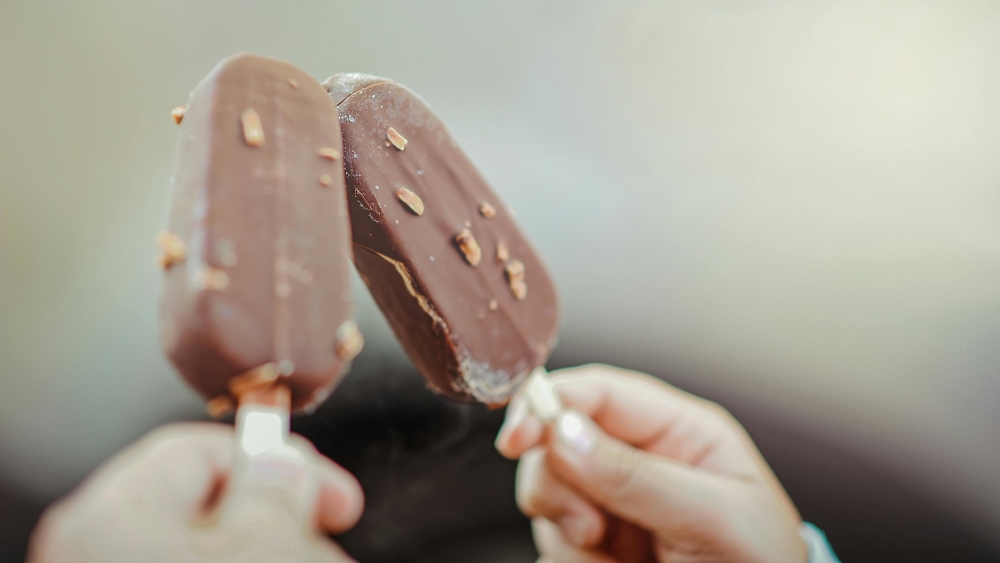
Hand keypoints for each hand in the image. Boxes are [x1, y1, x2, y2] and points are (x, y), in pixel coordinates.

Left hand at [28, 422, 362, 561]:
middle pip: (206, 504)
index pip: (203, 449)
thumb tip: (283, 461)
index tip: (339, 496)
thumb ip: (277, 489)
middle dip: (284, 517)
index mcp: (113, 512)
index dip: (284, 462)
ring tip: (318, 561)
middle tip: (331, 538)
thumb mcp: (265, 544)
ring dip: (269, 548)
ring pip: (202, 545)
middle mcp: (94, 545)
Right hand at [496, 365, 806, 562]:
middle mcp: (640, 461)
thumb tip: (564, 432)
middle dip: (558, 484)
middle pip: (557, 442)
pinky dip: (574, 560)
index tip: (518, 437)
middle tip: (589, 528)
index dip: (549, 403)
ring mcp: (615, 505)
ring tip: (615, 556)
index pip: (599, 393)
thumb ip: (637, 476)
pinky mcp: (598, 546)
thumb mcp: (712, 518)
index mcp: (678, 432)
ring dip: (568, 532)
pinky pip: (554, 542)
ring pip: (548, 495)